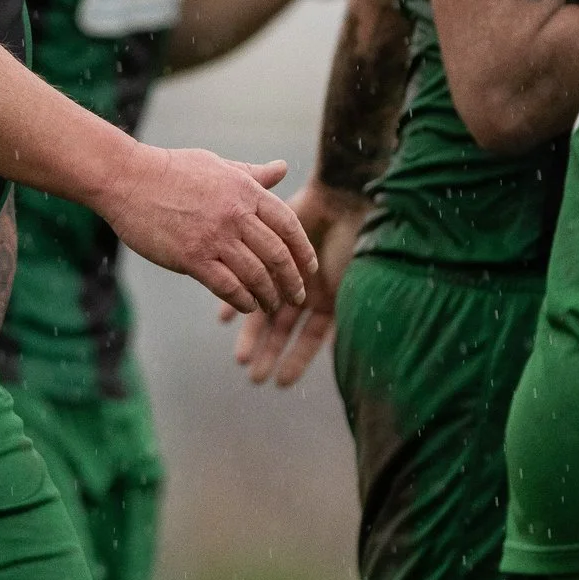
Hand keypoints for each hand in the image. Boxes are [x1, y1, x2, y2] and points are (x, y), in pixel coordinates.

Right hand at [95, 149, 313, 322]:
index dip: (304, 250)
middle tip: (297, 296)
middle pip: (277, 255)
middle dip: (292, 280)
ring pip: (255, 275)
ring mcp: (214, 237)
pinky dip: (242, 301)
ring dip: (268, 296)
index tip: (310, 268)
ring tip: (271, 305)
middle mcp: (236, 214)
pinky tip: (246, 306)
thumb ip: (252, 174)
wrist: (127, 178)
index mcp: (245, 190)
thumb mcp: (218, 165)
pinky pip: (228, 287)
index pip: (289, 224)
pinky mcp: (192, 257)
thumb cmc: (171, 169)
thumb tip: (282, 168)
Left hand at [226, 178, 366, 385]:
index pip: (312, 340)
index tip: (280, 383)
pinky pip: (253, 280)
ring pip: (268, 308)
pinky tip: (225, 318)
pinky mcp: (273, 254)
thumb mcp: (350, 285)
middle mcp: (311, 289)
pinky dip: (240, 296)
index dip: (297, 361)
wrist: (342, 197)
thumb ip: (340, 316)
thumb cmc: (353, 243)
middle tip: (252, 375)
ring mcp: (290, 271)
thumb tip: (342, 354)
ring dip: (253, 332)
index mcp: (333, 299)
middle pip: (286, 329)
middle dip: (270, 352)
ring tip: (239, 357)